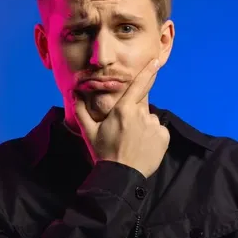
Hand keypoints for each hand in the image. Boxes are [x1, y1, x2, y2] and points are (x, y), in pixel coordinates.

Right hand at [73, 59, 169, 177]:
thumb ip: (80, 110)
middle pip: (141, 107)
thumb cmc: (104, 152)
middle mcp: (142, 114)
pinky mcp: (164, 137)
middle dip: (134, 114)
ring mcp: (155, 126)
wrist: (120, 176)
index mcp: (124, 110)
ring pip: (150, 119)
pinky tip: (143, 146)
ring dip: (144, 126)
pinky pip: (159, 131)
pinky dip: (153, 135)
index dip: (148, 71)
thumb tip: (73, 92)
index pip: (139, 85)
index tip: (157, 61)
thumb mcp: (89, 132)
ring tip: (134, 141)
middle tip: (125, 131)